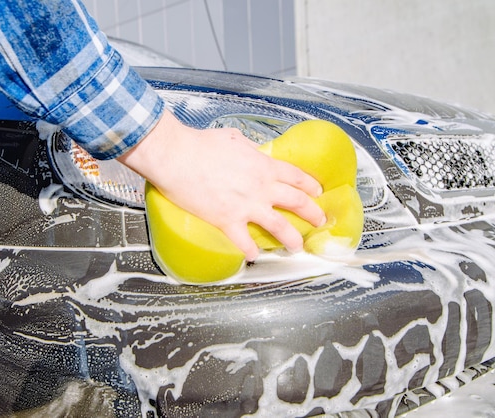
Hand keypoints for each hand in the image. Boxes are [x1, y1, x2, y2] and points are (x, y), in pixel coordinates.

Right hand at [118, 110, 325, 261]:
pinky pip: (244, 241)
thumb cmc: (199, 144)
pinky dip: (251, 251)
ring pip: (279, 226)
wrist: (176, 156)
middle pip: (297, 202)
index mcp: (263, 165)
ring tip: (297, 246)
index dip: (310, 185)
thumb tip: (250, 152)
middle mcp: (261, 187)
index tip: (317, 192)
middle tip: (319, 221)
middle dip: (313, 213)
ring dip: (292, 238)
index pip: (296, 176)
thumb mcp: (232, 138)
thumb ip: (247, 148)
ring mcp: (246, 206)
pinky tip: (254, 256)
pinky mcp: (227, 221)